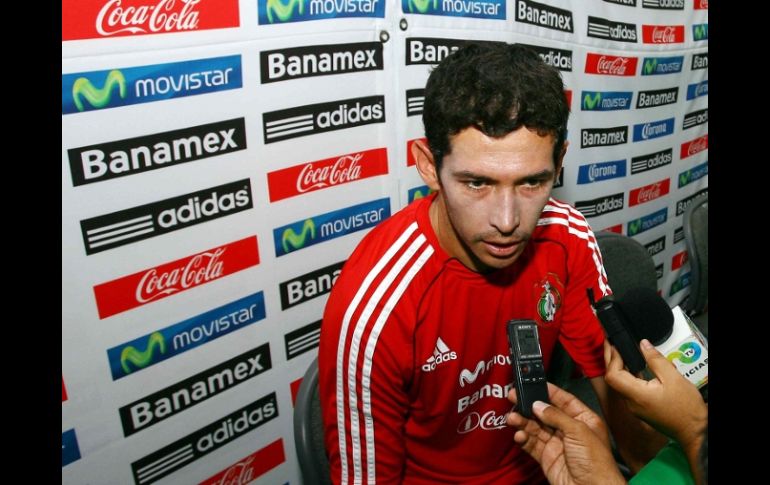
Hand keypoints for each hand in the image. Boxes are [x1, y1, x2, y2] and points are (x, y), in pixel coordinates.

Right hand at [506, 383, 625, 484]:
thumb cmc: (597, 464)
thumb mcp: (578, 432)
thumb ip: (557, 416)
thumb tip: (539, 405)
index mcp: (584, 420)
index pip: (564, 400)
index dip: (550, 391)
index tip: (534, 383)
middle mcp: (570, 430)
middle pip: (546, 413)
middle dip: (530, 405)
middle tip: (514, 397)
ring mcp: (557, 444)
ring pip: (536, 428)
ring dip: (523, 422)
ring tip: (513, 418)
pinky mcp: (547, 457)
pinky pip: (531, 444)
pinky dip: (523, 438)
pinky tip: (519, 435)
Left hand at [603, 339, 706, 449]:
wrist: (694, 432)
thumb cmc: (687, 410)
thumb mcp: (674, 378)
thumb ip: (656, 360)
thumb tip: (643, 344)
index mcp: (637, 395)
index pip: (613, 375)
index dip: (612, 358)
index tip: (614, 344)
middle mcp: (631, 403)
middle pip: (613, 379)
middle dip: (610, 359)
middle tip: (610, 343)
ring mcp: (635, 407)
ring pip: (620, 384)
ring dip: (618, 367)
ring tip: (619, 351)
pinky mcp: (640, 408)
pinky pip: (628, 389)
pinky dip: (628, 376)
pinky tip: (632, 367)